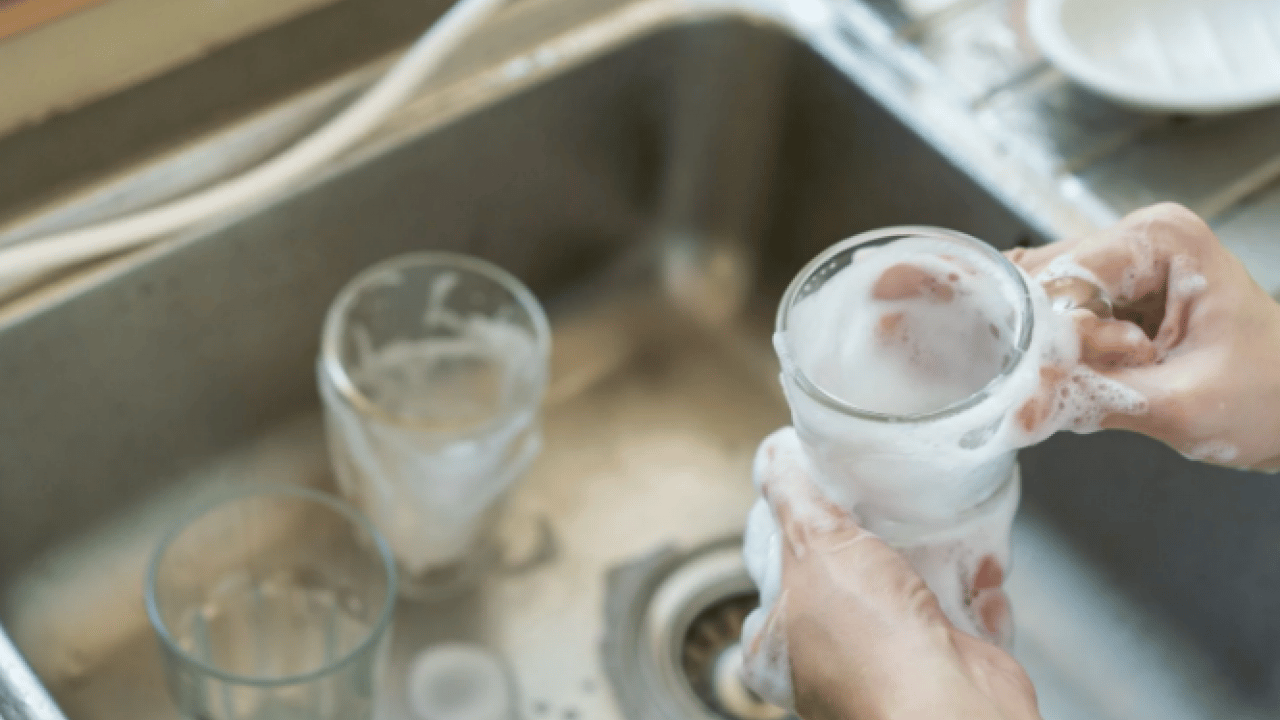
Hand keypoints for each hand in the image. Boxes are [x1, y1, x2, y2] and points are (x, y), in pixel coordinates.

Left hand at [741, 429, 1039, 719]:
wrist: (955, 709)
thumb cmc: (872, 648)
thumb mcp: (814, 544)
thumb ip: (793, 497)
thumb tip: (775, 458)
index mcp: (778, 643)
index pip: (776, 568)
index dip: (798, 525)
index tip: (820, 492)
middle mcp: (831, 659)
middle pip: (850, 569)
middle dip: (879, 535)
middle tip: (888, 503)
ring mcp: (893, 661)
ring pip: (912, 585)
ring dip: (938, 556)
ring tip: (945, 534)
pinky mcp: (947, 662)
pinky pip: (962, 609)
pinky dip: (975, 590)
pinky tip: (978, 578)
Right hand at [1009, 203, 1279, 470]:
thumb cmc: (1268, 400)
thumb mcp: (1181, 406)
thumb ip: (1096, 401)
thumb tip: (1015, 410)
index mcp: (1162, 238)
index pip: (1060, 274)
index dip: (1056, 332)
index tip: (1082, 373)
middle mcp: (1138, 236)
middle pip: (1042, 284)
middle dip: (1053, 343)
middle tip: (1102, 380)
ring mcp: (1124, 262)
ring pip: (1042, 304)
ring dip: (1058, 352)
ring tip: (1114, 377)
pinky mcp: (1114, 292)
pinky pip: (1056, 317)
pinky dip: (1064, 354)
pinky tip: (1097, 373)